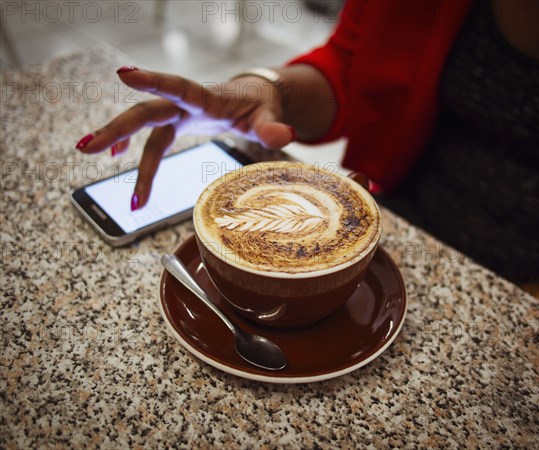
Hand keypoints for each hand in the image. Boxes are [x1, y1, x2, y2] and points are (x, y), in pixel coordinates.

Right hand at [75, 67, 294, 209]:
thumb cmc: (263, 105)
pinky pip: (153, 139)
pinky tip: (117, 158)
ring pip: (144, 127)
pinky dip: (137, 152)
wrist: (256, 98)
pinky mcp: (179, 123)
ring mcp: (180, 113)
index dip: (153, 81)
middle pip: (146, 112)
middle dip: (116, 128)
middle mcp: (187, 103)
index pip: (178, 87)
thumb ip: (273, 128)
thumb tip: (284, 137)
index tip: (124, 74)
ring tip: (90, 157)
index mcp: (207, 98)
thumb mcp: (270, 117)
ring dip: (119, 143)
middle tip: (86, 147)